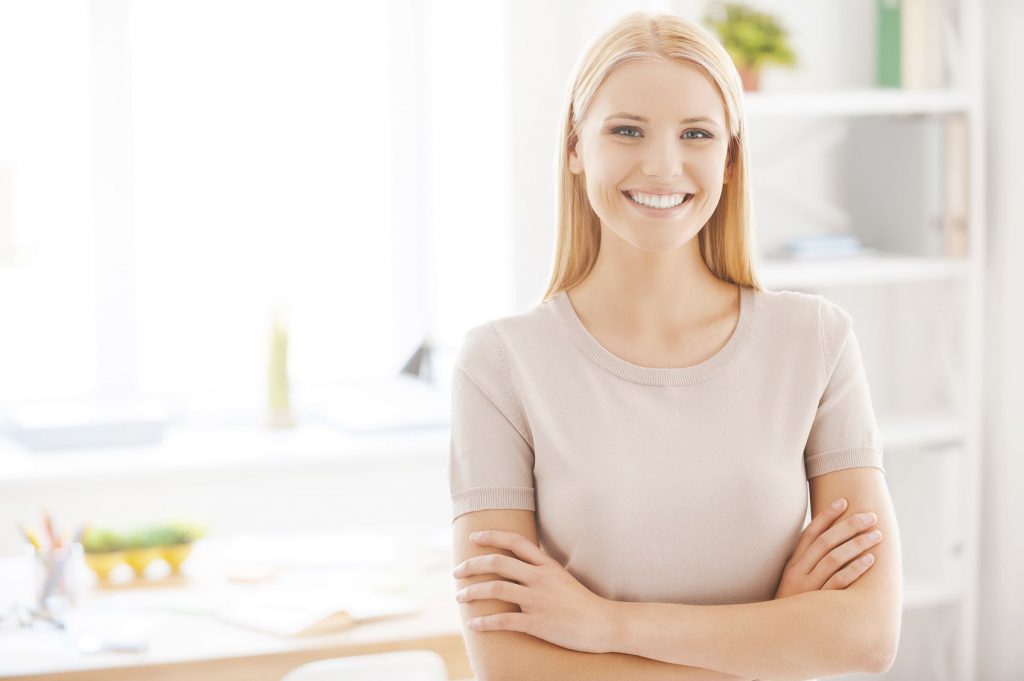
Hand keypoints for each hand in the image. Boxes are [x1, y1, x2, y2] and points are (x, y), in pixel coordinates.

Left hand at [452, 530, 617, 653]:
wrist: (604, 624)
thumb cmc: (583, 602)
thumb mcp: (562, 577)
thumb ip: (541, 569)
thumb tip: (520, 564)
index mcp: (546, 565)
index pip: (515, 541)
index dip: (491, 536)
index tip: (473, 537)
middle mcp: (540, 578)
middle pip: (498, 563)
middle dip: (472, 565)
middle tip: (456, 571)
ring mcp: (538, 600)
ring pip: (496, 589)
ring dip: (472, 592)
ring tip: (459, 597)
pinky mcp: (538, 623)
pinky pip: (504, 620)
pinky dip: (485, 622)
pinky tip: (473, 624)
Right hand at [774, 498, 882, 598]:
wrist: (779, 636)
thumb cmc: (792, 607)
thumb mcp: (793, 582)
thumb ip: (807, 564)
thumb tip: (830, 545)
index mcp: (793, 564)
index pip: (810, 532)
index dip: (826, 515)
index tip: (843, 501)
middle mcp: (799, 572)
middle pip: (826, 541)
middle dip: (849, 526)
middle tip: (870, 516)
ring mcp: (809, 587)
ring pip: (835, 558)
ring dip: (857, 544)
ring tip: (876, 536)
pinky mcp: (820, 603)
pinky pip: (840, 582)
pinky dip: (856, 569)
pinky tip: (870, 560)